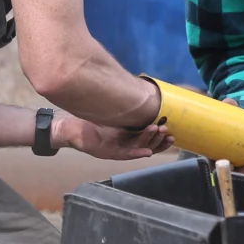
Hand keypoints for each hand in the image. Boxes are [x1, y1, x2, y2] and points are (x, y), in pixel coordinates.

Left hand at [54, 115, 172, 160]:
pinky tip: (147, 151)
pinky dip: (136, 152)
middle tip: (169, 132)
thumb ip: (124, 105)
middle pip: (147, 144)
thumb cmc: (90, 118)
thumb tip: (137, 89)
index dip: (160, 135)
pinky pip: (125, 154)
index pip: (149, 136)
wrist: (70, 127)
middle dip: (159, 139)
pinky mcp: (108, 153)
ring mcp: (117, 149)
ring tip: (158, 132)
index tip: (172, 128)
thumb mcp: (110, 111)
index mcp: (127, 134)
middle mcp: (124, 143)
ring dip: (150, 142)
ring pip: (139, 148)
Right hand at [218, 98, 243, 180]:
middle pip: (242, 179)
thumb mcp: (225, 117)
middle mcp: (230, 171)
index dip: (237, 172)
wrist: (235, 129)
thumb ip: (227, 110)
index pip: (226, 173)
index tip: (243, 163)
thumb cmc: (227, 126)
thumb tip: (230, 102)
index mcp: (218, 161)